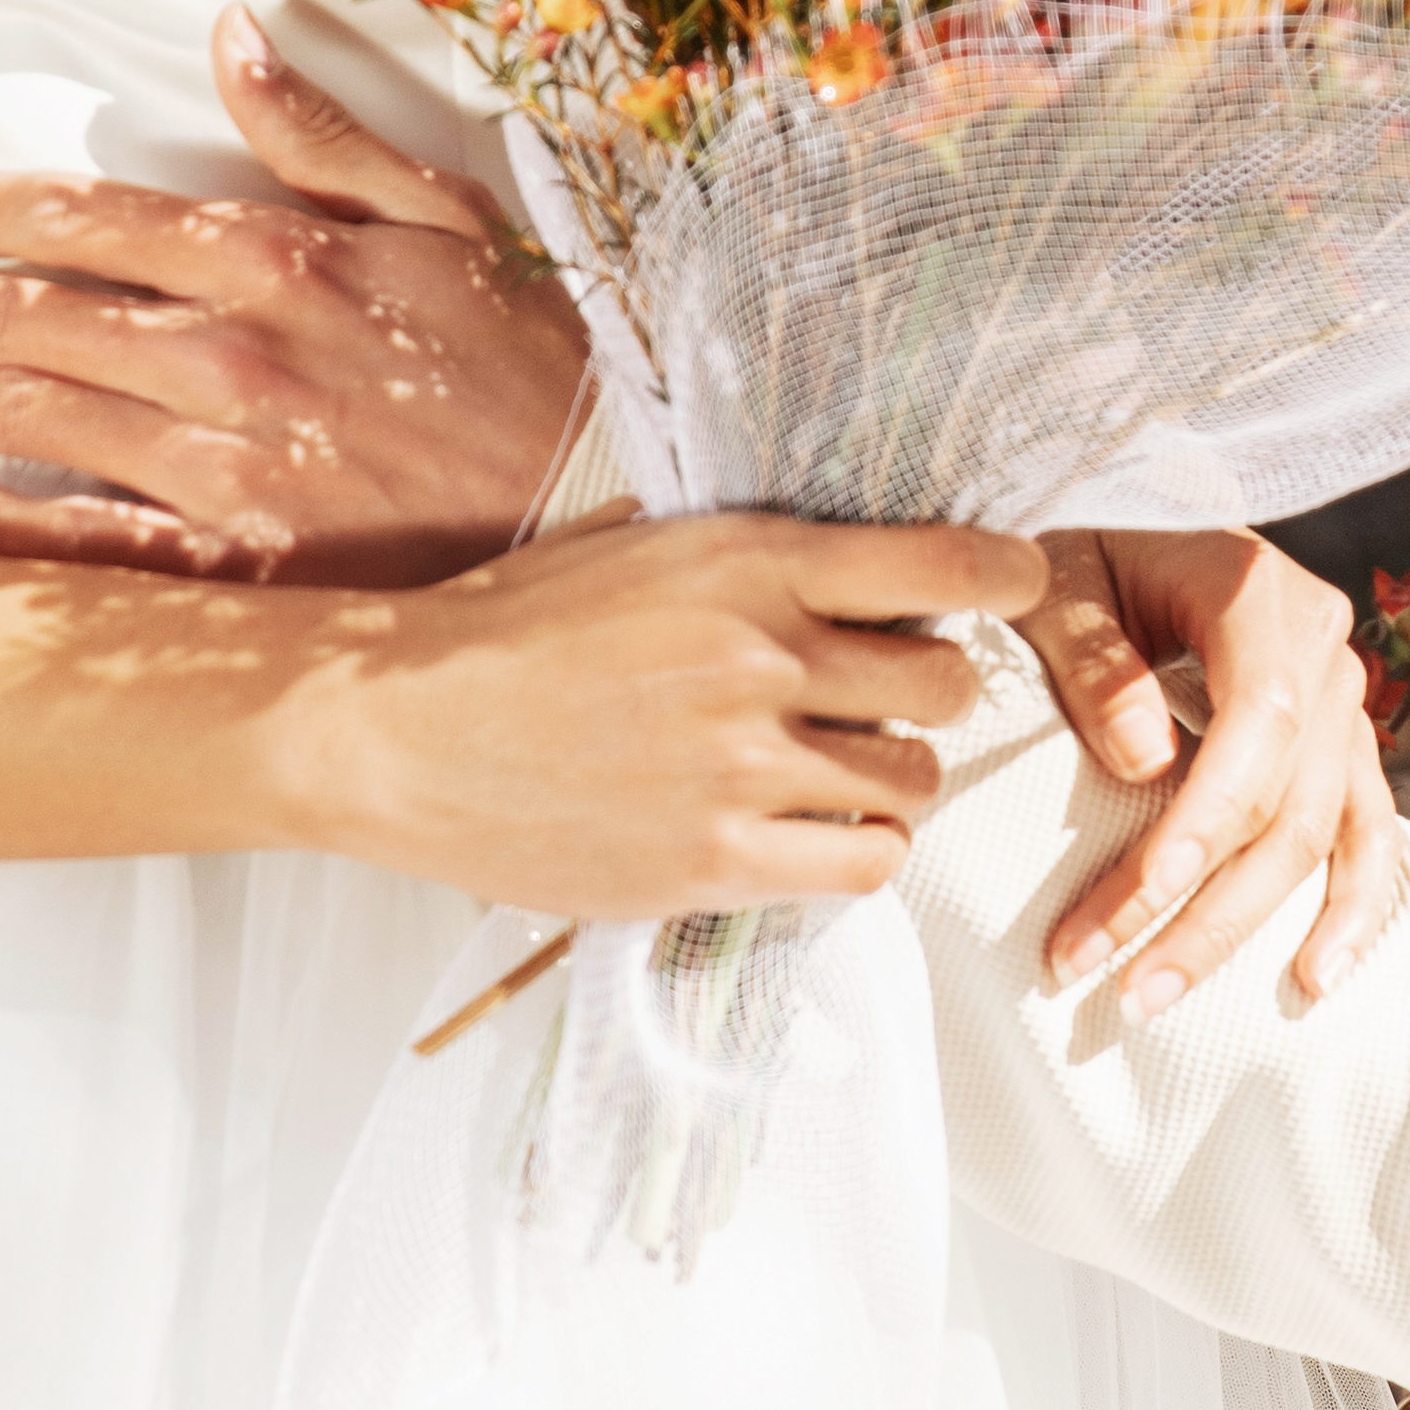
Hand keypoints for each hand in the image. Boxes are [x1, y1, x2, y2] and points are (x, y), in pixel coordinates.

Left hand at [0, 11, 590, 579]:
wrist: (605, 506)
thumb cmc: (527, 359)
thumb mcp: (447, 216)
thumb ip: (323, 131)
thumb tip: (231, 35)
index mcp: (277, 259)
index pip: (85, 216)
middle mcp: (233, 358)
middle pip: (38, 316)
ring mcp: (229, 470)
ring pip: (40, 419)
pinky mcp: (238, 569)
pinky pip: (84, 546)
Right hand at [278, 507, 1051, 911]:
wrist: (394, 729)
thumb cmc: (506, 632)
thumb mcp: (635, 546)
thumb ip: (751, 554)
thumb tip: (863, 555)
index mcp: (746, 560)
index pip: (946, 563)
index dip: (1007, 578)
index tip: (1014, 588)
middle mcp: (759, 658)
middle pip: (946, 681)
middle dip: (929, 689)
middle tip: (880, 697)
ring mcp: (740, 767)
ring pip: (913, 780)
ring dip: (891, 776)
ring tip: (829, 770)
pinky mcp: (715, 862)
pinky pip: (863, 863)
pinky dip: (857, 849)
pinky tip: (812, 831)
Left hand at [1032, 521, 1409, 1016]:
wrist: (1125, 516)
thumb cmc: (1080, 545)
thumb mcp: (1056, 579)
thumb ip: (1095, 659)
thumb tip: (1144, 764)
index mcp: (1259, 594)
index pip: (1259, 724)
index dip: (1206, 821)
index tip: (1142, 898)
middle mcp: (1323, 649)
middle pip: (1290, 802)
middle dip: (1206, 907)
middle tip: (1121, 988)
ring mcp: (1340, 699)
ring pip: (1325, 833)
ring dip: (1252, 927)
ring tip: (1169, 995)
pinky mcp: (1338, 741)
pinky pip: (1366, 831)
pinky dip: (1351, 906)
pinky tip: (1316, 976)